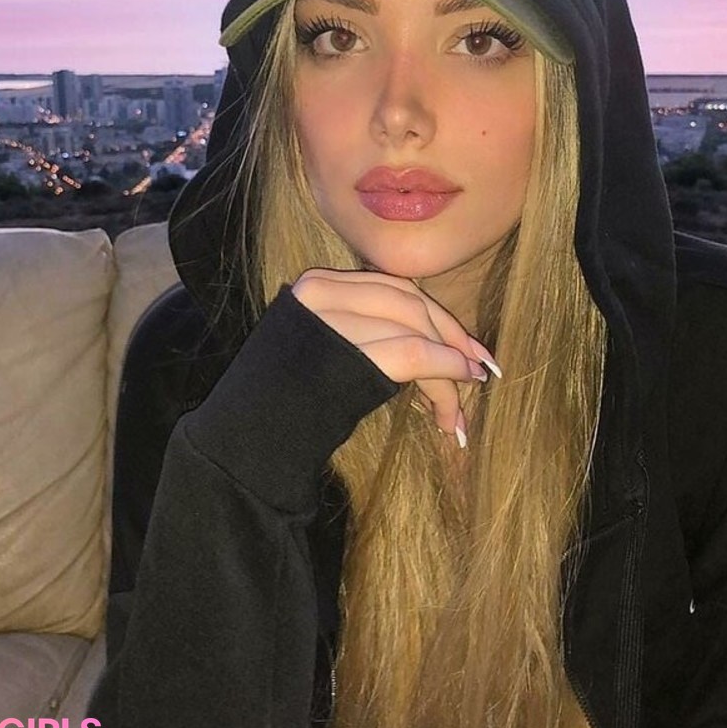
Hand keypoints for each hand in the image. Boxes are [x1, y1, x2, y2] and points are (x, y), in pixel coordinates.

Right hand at [291, 268, 500, 446]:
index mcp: (317, 285)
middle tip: (479, 366)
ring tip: (467, 392)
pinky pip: (414, 354)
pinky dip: (444, 370)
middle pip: (408, 302)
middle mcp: (322, 294)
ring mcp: (332, 322)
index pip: (392, 287)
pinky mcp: (347, 355)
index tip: (465, 344)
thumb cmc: (289, 404)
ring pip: (415, 329)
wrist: (247, 441)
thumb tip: (432, 341)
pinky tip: (458, 390)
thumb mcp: (327, 352)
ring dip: (450, 362)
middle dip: (451, 335)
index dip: (436, 314)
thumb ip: (367, 330)